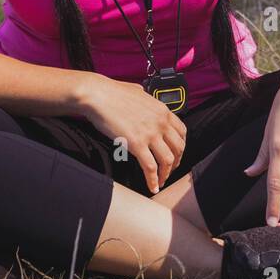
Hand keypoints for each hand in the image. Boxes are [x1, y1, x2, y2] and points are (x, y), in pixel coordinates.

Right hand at [78, 73, 186, 193]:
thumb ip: (145, 98)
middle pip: (178, 148)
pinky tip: (152, 187)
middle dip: (176, 162)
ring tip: (161, 181)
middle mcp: (161, 122)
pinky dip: (153, 180)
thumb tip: (143, 96)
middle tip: (169, 170)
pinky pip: (150, 167)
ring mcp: (150, 134)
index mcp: (163, 110)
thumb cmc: (113, 92)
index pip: (182, 132)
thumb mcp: (138, 91)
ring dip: (166, 174)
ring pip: (167, 160)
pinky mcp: (137, 144)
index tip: (175, 154)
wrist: (98, 95)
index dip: (180, 146)